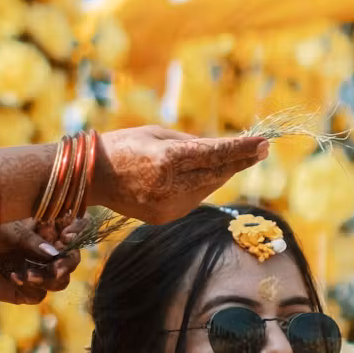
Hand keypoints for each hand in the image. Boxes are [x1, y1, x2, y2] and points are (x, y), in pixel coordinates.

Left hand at [0, 216, 86, 304]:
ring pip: (60, 281)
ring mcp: (38, 272)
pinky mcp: (26, 291)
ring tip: (28, 275)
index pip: (77, 228)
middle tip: (56, 268)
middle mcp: (48, 251)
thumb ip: (32, 239)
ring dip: (48, 278)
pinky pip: (39, 294)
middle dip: (67, 264)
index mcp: (49, 229)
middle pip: (72, 259)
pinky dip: (29, 286)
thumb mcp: (9, 228)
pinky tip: (13, 277)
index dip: (79, 232)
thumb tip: (55, 252)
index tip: (67, 236)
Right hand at [91, 127, 268, 224]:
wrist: (90, 178)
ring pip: (208, 188)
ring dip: (218, 173)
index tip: (263, 143)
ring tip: (220, 158)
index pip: (215, 154)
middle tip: (260, 149)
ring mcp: (167, 206)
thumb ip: (192, 143)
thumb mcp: (158, 134)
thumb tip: (224, 150)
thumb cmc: (124, 146)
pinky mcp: (165, 218)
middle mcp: (169, 186)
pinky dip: (199, 186)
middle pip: (218, 173)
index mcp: (167, 159)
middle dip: (240, 161)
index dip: (241, 149)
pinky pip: (193, 199)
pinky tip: (191, 176)